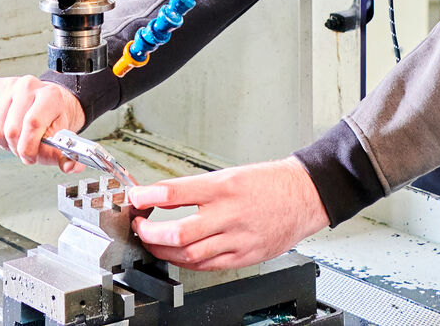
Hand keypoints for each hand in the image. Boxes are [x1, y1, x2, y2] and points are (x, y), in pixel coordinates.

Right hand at [0, 75, 86, 171]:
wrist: (46, 100)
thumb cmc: (52, 118)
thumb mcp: (63, 137)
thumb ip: (67, 156)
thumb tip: (70, 166)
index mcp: (50, 95)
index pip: (33, 123)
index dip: (29, 147)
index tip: (31, 157)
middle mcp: (28, 85)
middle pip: (11, 130)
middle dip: (17, 149)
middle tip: (24, 150)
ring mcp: (8, 85)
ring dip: (4, 144)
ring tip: (15, 140)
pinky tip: (3, 131)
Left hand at [129, 159, 329, 271]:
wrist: (304, 196)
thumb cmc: (269, 183)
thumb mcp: (231, 174)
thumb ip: (198, 189)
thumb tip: (164, 196)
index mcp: (224, 186)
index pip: (176, 192)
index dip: (149, 197)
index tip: (135, 198)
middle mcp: (229, 213)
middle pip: (179, 231)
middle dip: (151, 233)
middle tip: (140, 227)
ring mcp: (238, 238)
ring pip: (190, 254)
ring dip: (164, 250)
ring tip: (153, 243)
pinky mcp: (246, 256)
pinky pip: (209, 265)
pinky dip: (188, 262)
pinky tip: (178, 255)